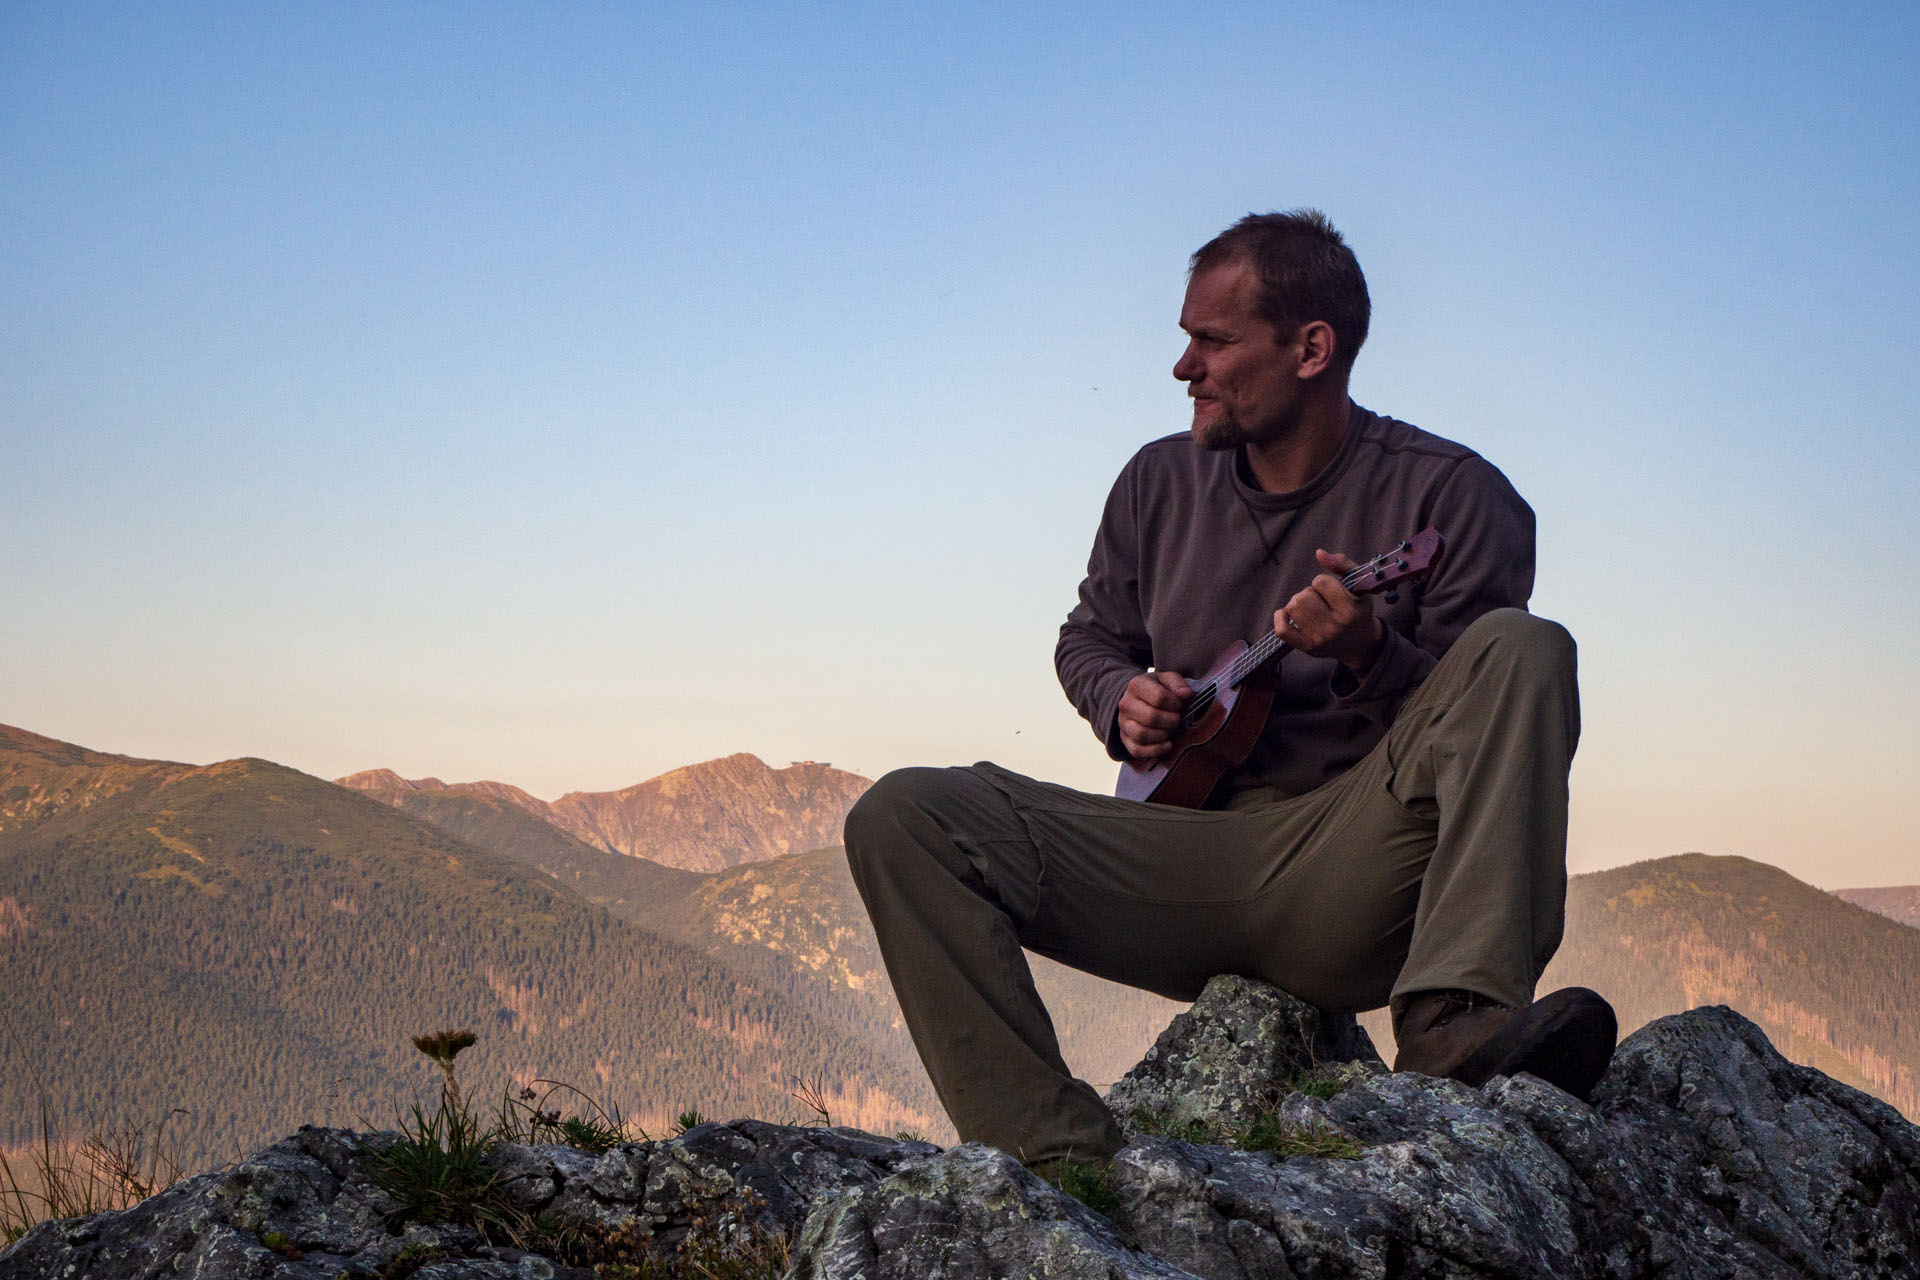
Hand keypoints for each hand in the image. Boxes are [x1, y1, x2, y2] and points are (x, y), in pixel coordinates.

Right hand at [1118, 670, 1192, 759]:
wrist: (1138, 700)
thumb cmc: (1157, 690)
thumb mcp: (1167, 680)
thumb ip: (1178, 684)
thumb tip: (1187, 694)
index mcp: (1136, 685)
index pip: (1159, 698)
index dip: (1175, 704)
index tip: (1180, 706)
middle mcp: (1125, 704)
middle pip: (1151, 717)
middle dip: (1171, 721)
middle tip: (1178, 720)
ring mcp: (1123, 723)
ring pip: (1141, 734)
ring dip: (1163, 735)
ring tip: (1171, 730)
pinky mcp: (1125, 739)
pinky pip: (1137, 750)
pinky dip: (1155, 750)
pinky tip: (1167, 745)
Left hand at [1274, 549, 1385, 673]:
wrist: (1359, 643)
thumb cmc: (1357, 608)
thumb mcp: (1359, 584)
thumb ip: (1342, 564)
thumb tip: (1319, 553)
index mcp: (1350, 610)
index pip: (1320, 582)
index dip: (1323, 581)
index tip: (1331, 590)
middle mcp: (1335, 626)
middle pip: (1303, 596)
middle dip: (1309, 593)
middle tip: (1320, 601)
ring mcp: (1320, 639)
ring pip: (1292, 608)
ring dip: (1298, 604)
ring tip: (1311, 608)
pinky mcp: (1307, 647)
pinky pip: (1282, 630)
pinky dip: (1281, 617)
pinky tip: (1289, 614)